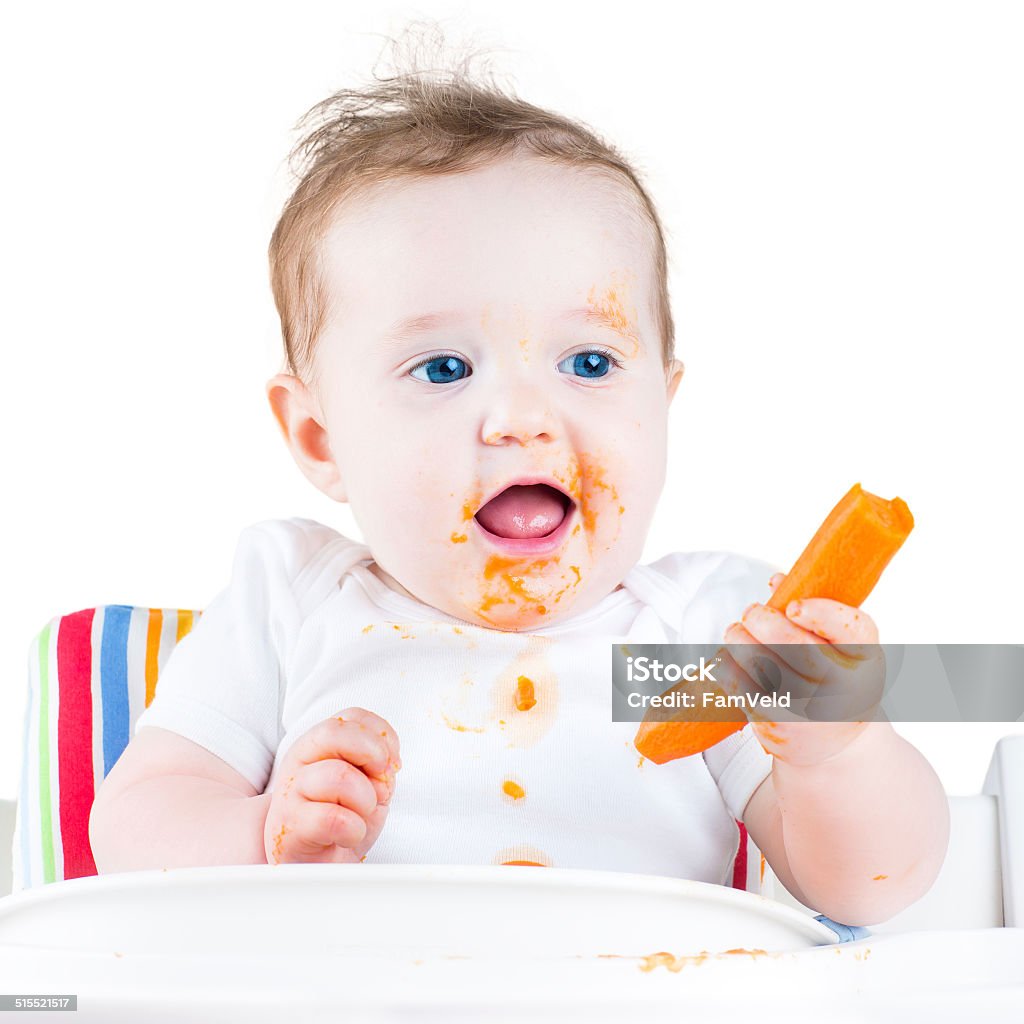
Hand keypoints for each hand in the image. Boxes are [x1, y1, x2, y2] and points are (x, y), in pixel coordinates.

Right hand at [263, 707, 401, 863]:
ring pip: (339, 776)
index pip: (352, 716)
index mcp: (318, 745)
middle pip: (335, 732)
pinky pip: (333, 818)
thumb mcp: (366, 783)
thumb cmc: (340, 821)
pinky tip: (348, 835)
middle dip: (372, 754)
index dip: (382, 736)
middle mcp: (299, 761)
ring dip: (366, 800)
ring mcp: (290, 792)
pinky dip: (354, 829)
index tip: (391, 763)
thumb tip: (389, 762)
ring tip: (360, 815)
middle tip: (381, 782)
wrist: (314, 865)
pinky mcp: (289, 826)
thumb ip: (377, 764)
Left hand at [718, 574, 885, 766]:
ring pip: (762, 662)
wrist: (836, 745)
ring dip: (739, 639)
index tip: (793, 606)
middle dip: (762, 620)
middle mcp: (844, 688)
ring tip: (735, 631)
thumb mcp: (841, 647)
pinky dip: (728, 666)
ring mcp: (811, 709)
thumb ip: (814, 611)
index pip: (850, 629)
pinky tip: (728, 656)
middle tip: (750, 611)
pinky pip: (743, 686)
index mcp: (866, 658)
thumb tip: (777, 581)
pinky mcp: (779, 724)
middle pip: (795, 644)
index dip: (820, 613)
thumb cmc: (836, 679)